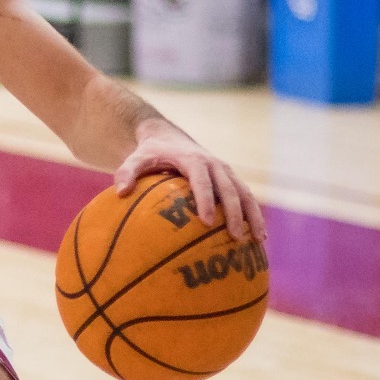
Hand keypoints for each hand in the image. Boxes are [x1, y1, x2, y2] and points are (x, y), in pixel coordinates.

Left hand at [113, 124, 265, 242]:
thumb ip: (126, 172)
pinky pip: (246, 198)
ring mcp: (226, 172)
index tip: (206, 221)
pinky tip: (259, 238)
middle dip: (234, 213)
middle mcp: (215, 165)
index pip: (202, 180)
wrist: (168, 138)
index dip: (205, 199)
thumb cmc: (150, 153)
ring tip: (259, 240)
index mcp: (193, 159)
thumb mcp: (136, 158)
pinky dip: (254, 215)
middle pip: (229, 189)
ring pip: (245, 193)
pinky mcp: (231, 180)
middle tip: (235, 237)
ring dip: (253, 215)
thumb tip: (119, 192)